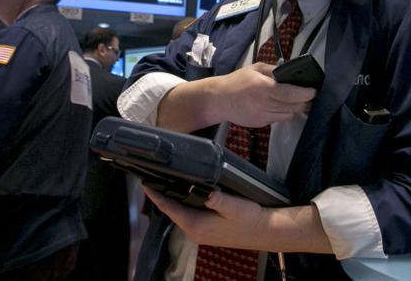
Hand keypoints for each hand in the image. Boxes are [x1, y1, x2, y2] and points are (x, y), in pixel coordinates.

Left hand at [144, 187, 267, 249]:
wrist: (266, 232)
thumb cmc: (250, 219)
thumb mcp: (235, 206)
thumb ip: (219, 199)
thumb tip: (206, 193)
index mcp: (196, 225)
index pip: (168, 208)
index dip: (155, 195)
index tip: (144, 182)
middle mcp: (194, 232)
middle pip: (171, 211)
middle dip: (161, 195)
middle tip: (152, 176)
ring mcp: (200, 233)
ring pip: (179, 214)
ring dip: (171, 200)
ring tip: (164, 182)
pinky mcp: (206, 231)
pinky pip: (187, 216)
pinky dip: (181, 205)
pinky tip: (182, 194)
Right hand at [211, 63, 314, 127]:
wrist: (219, 100)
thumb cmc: (236, 81)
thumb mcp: (254, 69)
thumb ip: (273, 70)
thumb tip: (290, 71)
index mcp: (264, 87)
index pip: (292, 93)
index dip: (306, 93)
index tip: (313, 90)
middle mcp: (265, 103)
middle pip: (294, 106)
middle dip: (305, 102)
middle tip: (309, 96)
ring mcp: (263, 116)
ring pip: (289, 115)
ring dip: (295, 108)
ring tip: (295, 101)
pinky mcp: (261, 124)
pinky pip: (278, 119)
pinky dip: (282, 113)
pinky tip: (278, 106)